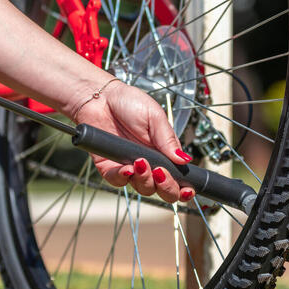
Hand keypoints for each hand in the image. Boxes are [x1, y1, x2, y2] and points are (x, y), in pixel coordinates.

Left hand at [72, 81, 193, 203]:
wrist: (100, 98)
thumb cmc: (128, 102)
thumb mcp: (155, 117)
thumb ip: (168, 140)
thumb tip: (185, 160)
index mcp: (164, 153)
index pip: (178, 178)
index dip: (184, 188)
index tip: (187, 189)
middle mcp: (149, 163)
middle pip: (163, 190)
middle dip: (166, 187)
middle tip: (161, 173)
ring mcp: (130, 167)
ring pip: (143, 188)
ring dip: (145, 180)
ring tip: (141, 162)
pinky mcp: (110, 168)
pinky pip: (118, 181)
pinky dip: (123, 177)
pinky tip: (127, 167)